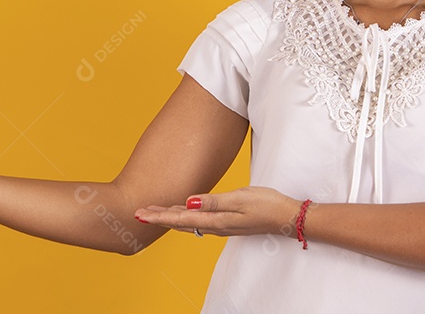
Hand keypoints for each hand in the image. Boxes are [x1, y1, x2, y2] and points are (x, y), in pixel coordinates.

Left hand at [133, 186, 300, 238]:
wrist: (287, 218)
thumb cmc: (267, 205)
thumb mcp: (241, 199)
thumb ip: (214, 201)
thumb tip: (188, 203)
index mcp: (216, 221)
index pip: (180, 219)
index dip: (158, 216)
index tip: (139, 213)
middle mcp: (215, 226)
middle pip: (179, 223)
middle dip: (158, 216)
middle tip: (137, 212)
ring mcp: (220, 225)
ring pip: (187, 222)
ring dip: (169, 216)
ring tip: (152, 210)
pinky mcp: (226, 221)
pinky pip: (198, 220)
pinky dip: (183, 216)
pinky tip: (180, 211)